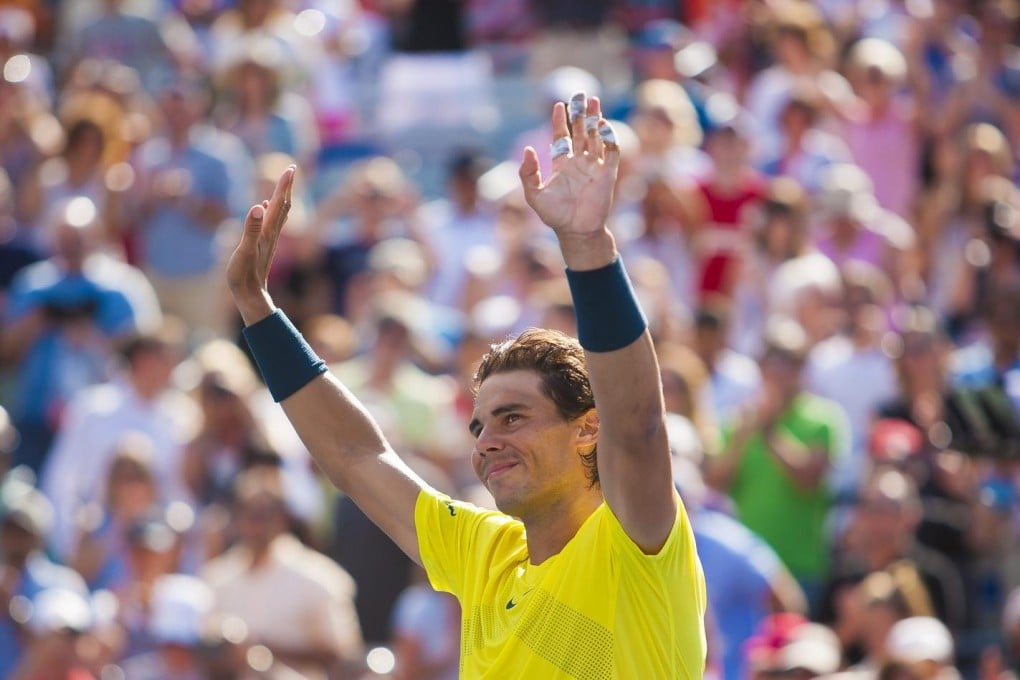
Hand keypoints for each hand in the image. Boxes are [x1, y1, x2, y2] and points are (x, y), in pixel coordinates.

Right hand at [226, 165, 295, 323]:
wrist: (251, 295)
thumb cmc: (244, 276)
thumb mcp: (244, 251)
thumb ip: (250, 229)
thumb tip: (258, 207)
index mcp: (267, 231)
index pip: (278, 203)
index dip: (284, 185)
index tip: (290, 168)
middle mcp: (271, 233)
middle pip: (283, 205)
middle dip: (287, 187)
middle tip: (291, 169)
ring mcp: (269, 239)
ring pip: (279, 213)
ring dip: (282, 196)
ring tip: (284, 183)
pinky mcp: (264, 245)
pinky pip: (271, 222)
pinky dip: (271, 210)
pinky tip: (265, 207)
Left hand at [519, 93, 620, 267]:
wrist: (576, 231)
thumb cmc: (555, 216)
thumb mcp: (534, 195)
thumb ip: (528, 173)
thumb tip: (528, 149)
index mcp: (562, 165)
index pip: (562, 136)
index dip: (560, 121)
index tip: (558, 105)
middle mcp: (579, 162)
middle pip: (580, 131)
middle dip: (580, 113)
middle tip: (581, 94)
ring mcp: (595, 167)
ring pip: (596, 137)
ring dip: (595, 120)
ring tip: (594, 101)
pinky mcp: (608, 174)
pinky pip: (611, 151)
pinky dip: (609, 137)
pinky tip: (602, 125)